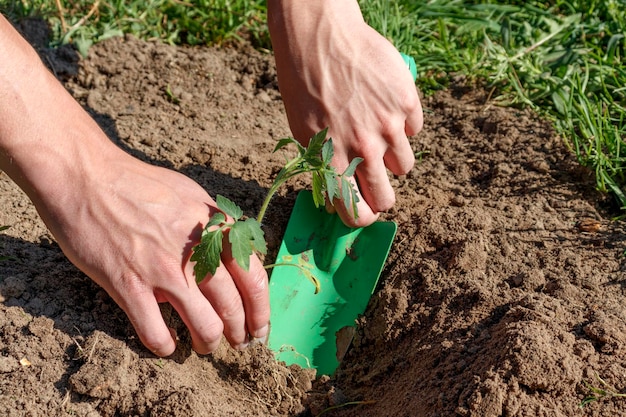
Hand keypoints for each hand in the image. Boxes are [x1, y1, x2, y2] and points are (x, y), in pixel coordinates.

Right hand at [44, 153, 270, 356]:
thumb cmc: (140, 184)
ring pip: (205, 327)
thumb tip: (232, 256)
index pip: (255, 280)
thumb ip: (215, 228)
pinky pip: (156, 333)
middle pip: (234, 308)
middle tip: (237, 344)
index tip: (260, 328)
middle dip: (239, 334)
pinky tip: (165, 345)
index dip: (261, 312)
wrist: (88, 179)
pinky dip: (165, 347)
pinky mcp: (130, 286)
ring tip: (204, 347)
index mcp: (217, 229)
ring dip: (208, 344)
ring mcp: (164, 271)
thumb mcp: (192, 196)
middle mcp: (198, 252)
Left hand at [268, 0, 422, 226]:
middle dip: (382, 194)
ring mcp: (388, 127)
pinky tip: (385, 106)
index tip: (365, 210)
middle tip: (377, 179)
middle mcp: (362, 150)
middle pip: (387, 198)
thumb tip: (342, 193)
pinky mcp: (406, 103)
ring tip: (379, 134)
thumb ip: (325, 165)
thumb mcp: (303, 132)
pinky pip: (415, 129)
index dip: (362, 216)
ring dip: (394, 157)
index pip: (355, 214)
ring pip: (405, 166)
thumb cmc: (303, 85)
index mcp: (331, 162)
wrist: (319, 37)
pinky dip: (404, 124)